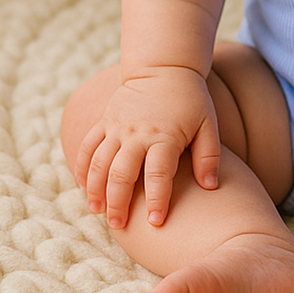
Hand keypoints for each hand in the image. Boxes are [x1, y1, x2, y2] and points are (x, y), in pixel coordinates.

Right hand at [74, 66, 219, 229]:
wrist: (164, 67)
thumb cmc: (190, 99)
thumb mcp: (208, 123)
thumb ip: (209, 155)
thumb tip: (211, 187)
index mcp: (165, 136)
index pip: (158, 174)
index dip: (157, 199)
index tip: (155, 222)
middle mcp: (137, 133)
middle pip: (121, 174)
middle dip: (118, 203)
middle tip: (118, 225)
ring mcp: (118, 126)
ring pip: (99, 163)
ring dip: (95, 189)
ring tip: (98, 211)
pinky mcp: (105, 120)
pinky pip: (88, 146)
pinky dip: (82, 167)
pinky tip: (83, 187)